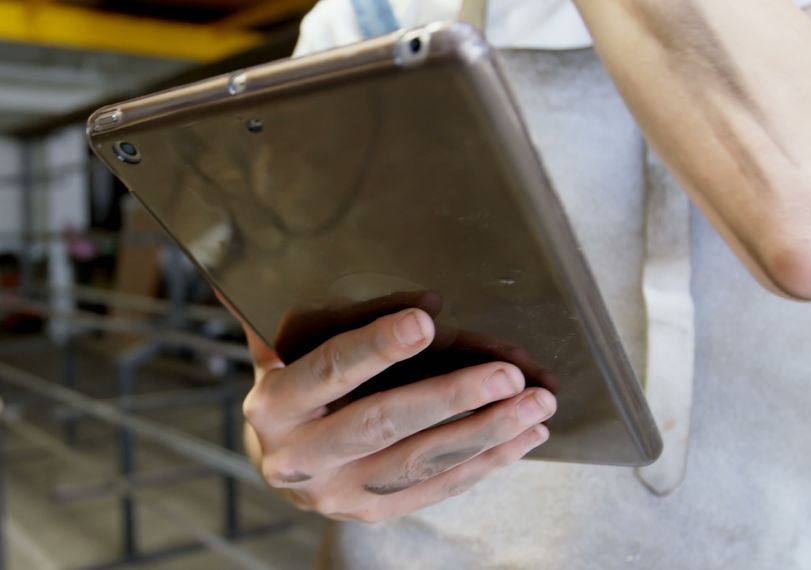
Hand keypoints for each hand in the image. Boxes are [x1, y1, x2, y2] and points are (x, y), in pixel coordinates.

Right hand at [238, 306, 556, 522]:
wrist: (275, 458)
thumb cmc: (292, 383)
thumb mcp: (288, 344)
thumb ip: (331, 315)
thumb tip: (416, 299)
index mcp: (274, 404)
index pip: (328, 371)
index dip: (376, 346)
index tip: (426, 320)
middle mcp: (299, 456)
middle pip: (381, 425)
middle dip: (450, 397)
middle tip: (507, 375)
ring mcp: (335, 492)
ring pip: (418, 463)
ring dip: (484, 432)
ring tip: (536, 403)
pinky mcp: (370, 512)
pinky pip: (436, 488)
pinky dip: (485, 461)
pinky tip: (524, 435)